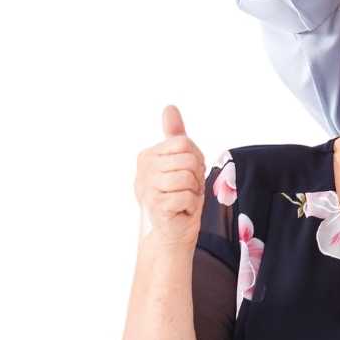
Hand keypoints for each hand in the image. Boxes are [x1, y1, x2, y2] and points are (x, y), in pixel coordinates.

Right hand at [134, 105, 205, 247]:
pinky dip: (191, 205)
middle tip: (186, 189)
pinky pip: (188, 195)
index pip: (185, 143)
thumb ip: (175, 135)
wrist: (171, 232)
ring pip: (189, 177)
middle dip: (196, 176)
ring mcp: (147, 187)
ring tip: (183, 199)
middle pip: (189, 159)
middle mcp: (143, 169)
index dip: (195, 159)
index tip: (188, 174)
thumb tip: (169, 107)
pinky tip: (181, 210)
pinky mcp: (156, 205)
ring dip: (194, 191)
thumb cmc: (177, 196)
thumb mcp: (180, 162)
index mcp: (148, 155)